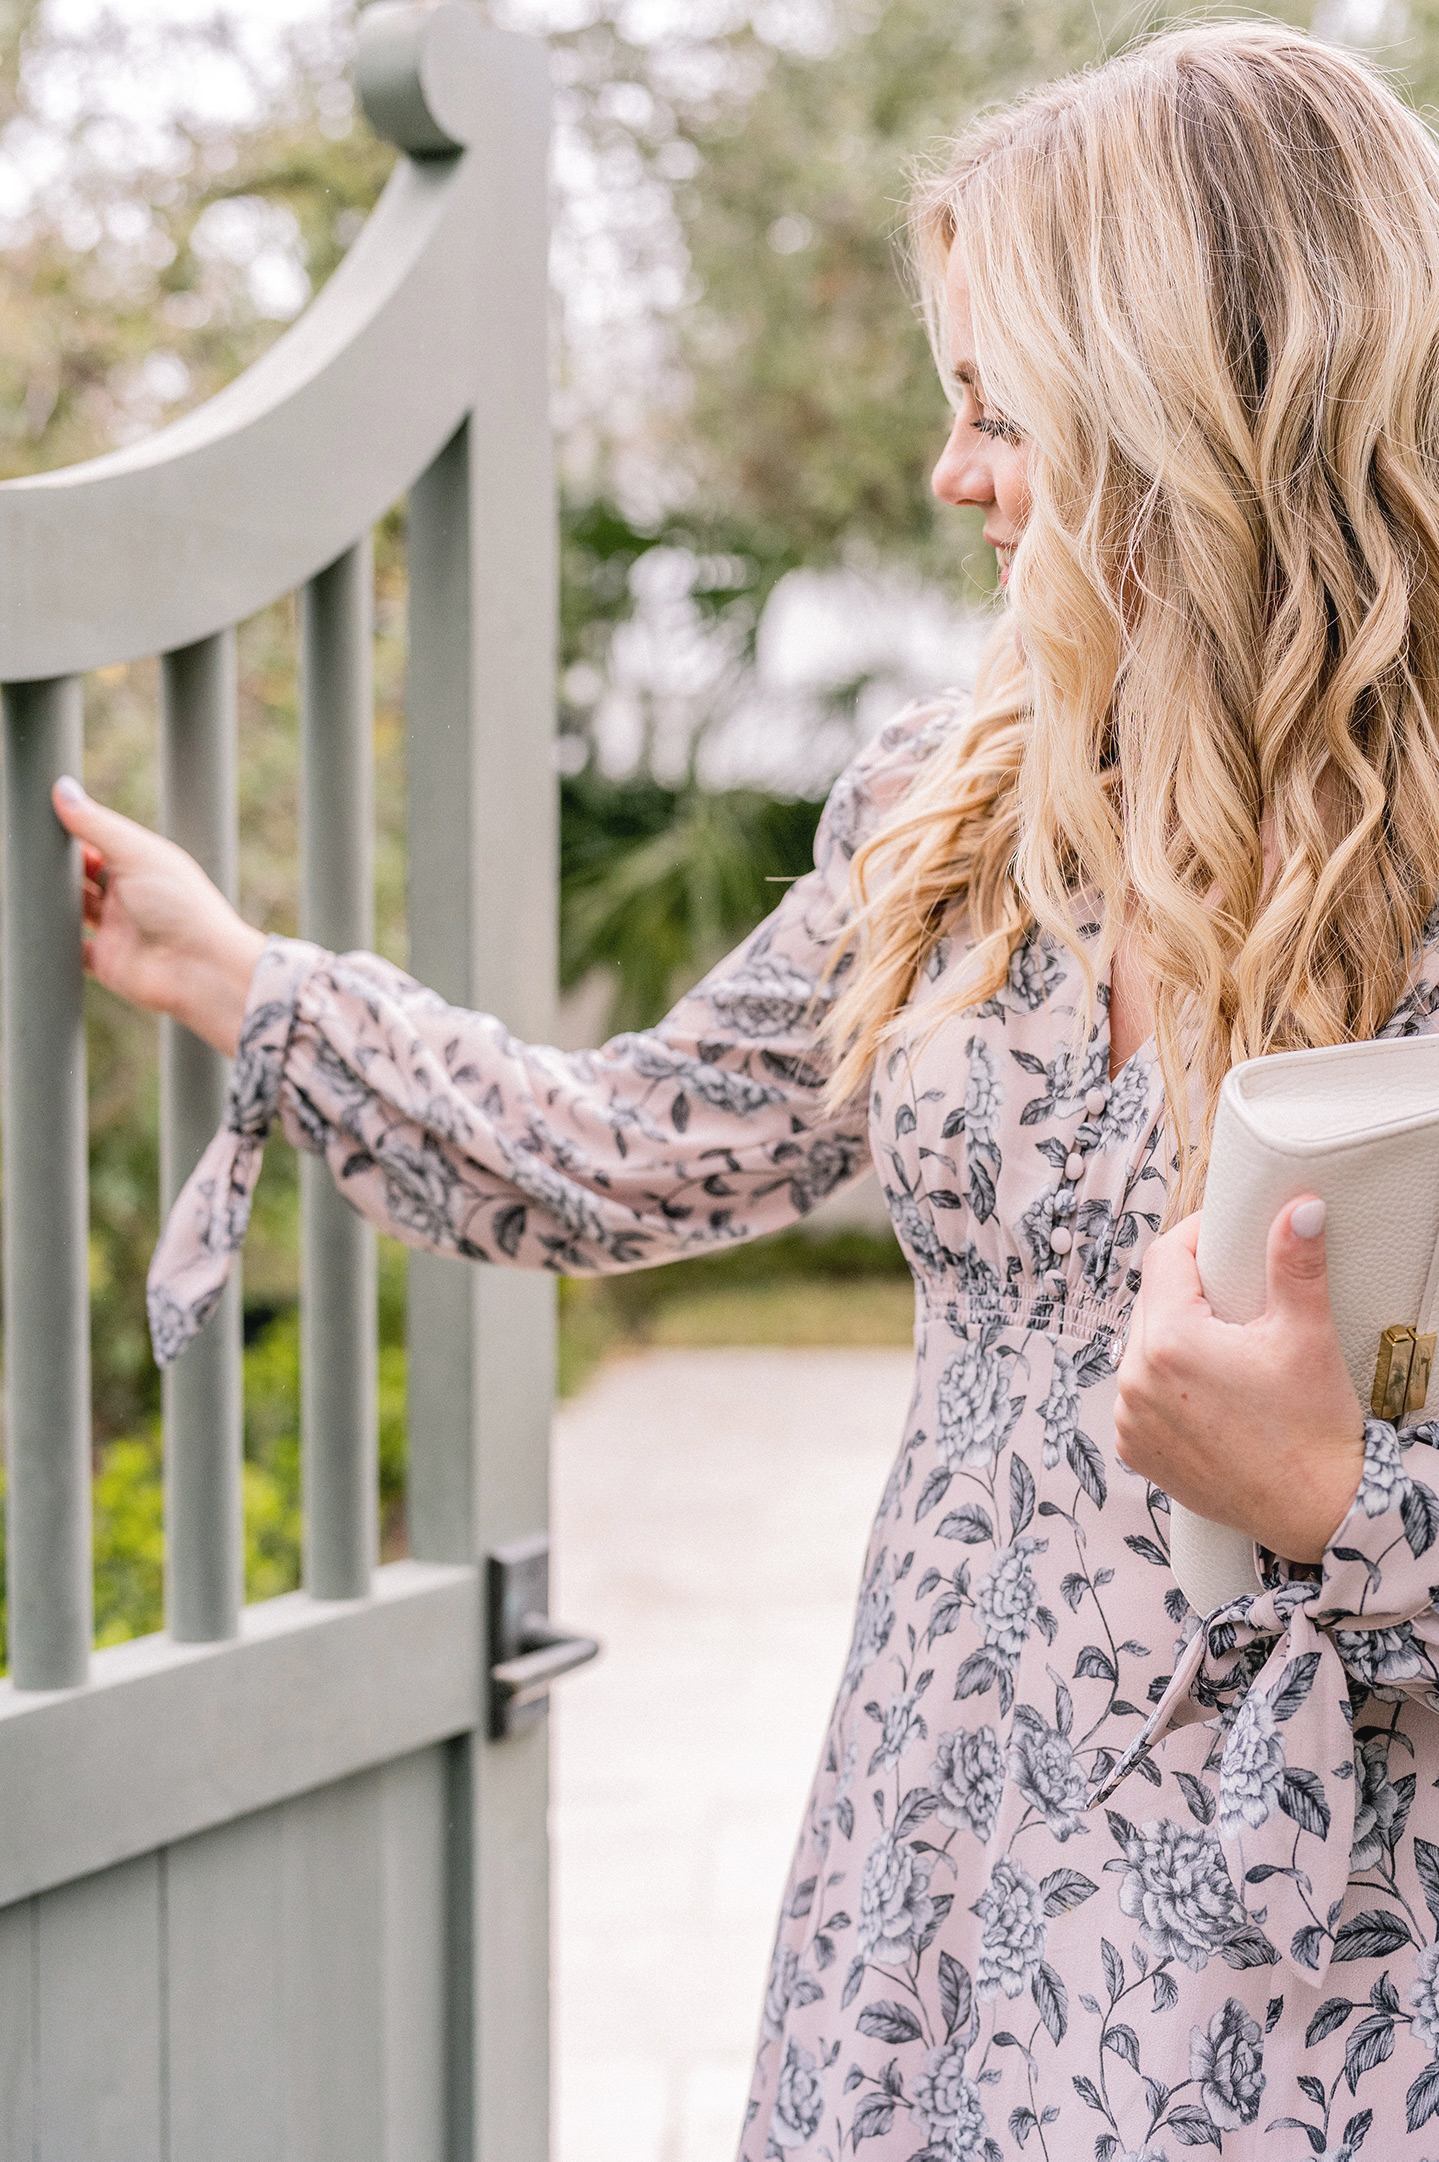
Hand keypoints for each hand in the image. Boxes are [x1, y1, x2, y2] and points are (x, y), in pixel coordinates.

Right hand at [51, 776, 265, 1055]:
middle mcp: (129, 895)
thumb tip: (61, 788)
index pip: (99, 842)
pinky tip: (34, 926)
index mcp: (141, 864)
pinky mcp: (106, 962)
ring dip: (53, 901)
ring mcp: (117, 929)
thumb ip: (96, 824)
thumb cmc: (181, 905)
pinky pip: (71, 951)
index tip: (41, 819)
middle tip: (30, 853)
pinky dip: (53, 942)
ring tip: (27, 886)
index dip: (73, 833)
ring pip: (74, 910)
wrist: (200, 968)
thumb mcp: (136, 853)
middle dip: (58, 866)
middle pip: (83, 876)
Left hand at [1114, 1197, 1364, 1564]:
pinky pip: (1139, 1393)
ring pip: (1142, 1347)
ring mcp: (1129, 1419)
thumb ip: (1295, 1264)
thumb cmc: (1313, 1430)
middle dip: (1188, 1290)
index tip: (1224, 1237)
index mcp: (1169, 1343)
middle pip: (1151, 1302)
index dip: (1196, 1238)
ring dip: (1174, 1337)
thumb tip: (1300, 1208)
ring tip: (1223, 1343)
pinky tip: (1205, 1387)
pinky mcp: (1134, 1449)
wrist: (1317, 1515)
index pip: (1164, 1258)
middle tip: (1234, 1294)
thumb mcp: (1307, 1336)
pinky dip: (1164, 1381)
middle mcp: (1134, 1381)